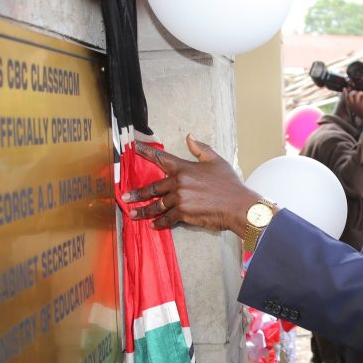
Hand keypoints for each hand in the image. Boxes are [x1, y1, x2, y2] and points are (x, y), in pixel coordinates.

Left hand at [120, 135, 260, 234]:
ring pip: (157, 205)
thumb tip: (189, 137)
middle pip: (153, 187)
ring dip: (144, 211)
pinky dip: (159, 223)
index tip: (134, 148)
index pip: (161, 158)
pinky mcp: (183, 213)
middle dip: (137, 193)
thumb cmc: (229, 183)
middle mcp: (178, 182)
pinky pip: (167, 218)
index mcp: (184, 168)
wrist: (237, 205)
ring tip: (133, 213)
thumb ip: (200, 149)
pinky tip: (153, 225)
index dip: (147, 152)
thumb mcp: (216, 161)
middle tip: (125, 197)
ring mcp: (179, 199)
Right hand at [345, 89, 362, 125]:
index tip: (344, 88)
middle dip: (354, 92)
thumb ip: (356, 104)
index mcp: (350, 107)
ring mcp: (357, 104)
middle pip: (350, 94)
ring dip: (362, 93)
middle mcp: (352, 105)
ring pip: (357, 93)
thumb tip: (356, 96)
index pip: (345, 98)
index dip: (345, 93)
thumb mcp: (359, 110)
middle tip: (360, 94)